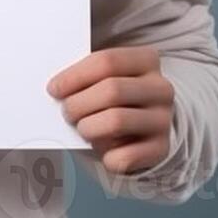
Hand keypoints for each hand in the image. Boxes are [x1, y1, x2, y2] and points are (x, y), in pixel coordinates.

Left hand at [46, 46, 173, 174]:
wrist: (144, 127)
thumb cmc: (116, 98)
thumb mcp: (106, 77)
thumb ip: (87, 77)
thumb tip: (56, 89)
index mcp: (147, 60)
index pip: (107, 61)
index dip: (75, 76)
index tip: (54, 89)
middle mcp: (161, 89)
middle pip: (112, 90)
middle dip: (79, 104)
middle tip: (67, 112)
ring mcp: (163, 119)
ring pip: (116, 121)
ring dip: (88, 128)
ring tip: (83, 129)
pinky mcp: (161, 149)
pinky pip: (124, 156)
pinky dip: (105, 156)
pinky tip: (103, 149)